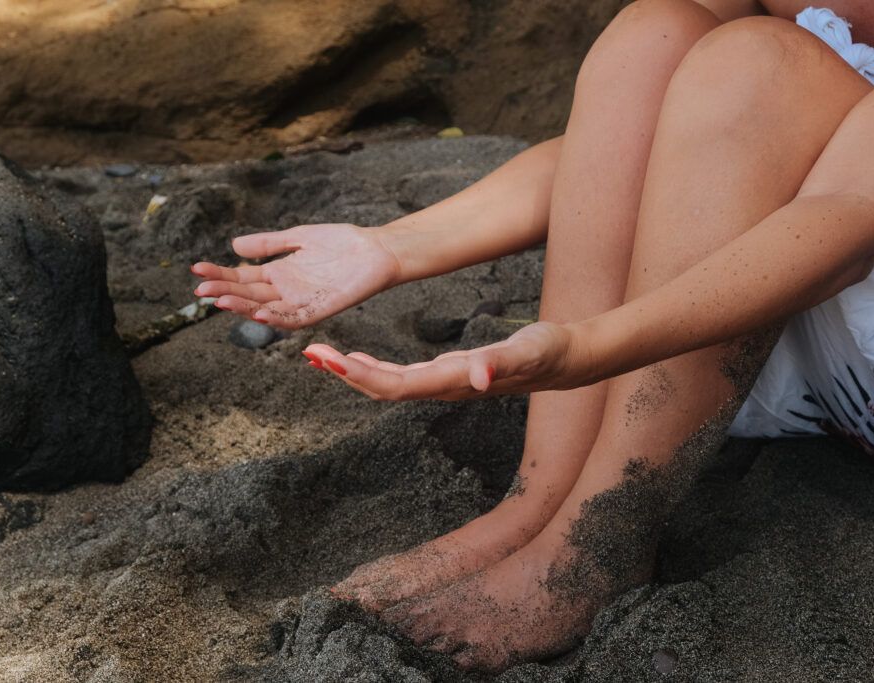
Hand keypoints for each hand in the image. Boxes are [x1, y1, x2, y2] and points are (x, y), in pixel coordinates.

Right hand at [191, 223, 400, 328]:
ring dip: (245, 308)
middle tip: (200, 288)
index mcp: (280, 274)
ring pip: (267, 310)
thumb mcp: (298, 238)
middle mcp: (287, 291)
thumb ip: (268, 244)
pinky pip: (296, 318)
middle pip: (250, 295)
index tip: (196, 269)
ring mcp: (303, 301)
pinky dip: (278, 318)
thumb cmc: (341, 243)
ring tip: (221, 302)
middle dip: (225, 292)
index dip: (220, 275)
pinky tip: (261, 313)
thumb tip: (234, 246)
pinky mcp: (321, 308)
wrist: (377, 250)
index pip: (243, 278)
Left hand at [301, 321, 580, 399]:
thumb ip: (503, 363)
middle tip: (310, 354)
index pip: (399, 385)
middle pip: (384, 387)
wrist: (564, 361)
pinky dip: (373, 368)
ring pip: (388, 383)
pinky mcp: (445, 375)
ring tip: (320, 357)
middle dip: (345, 373)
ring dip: (353, 372)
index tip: (330, 361)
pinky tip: (356, 360)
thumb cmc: (548, 352)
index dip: (362, 375)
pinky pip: (400, 376)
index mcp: (454, 382)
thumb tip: (479, 378)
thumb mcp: (529, 351)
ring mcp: (442, 383)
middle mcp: (443, 387)